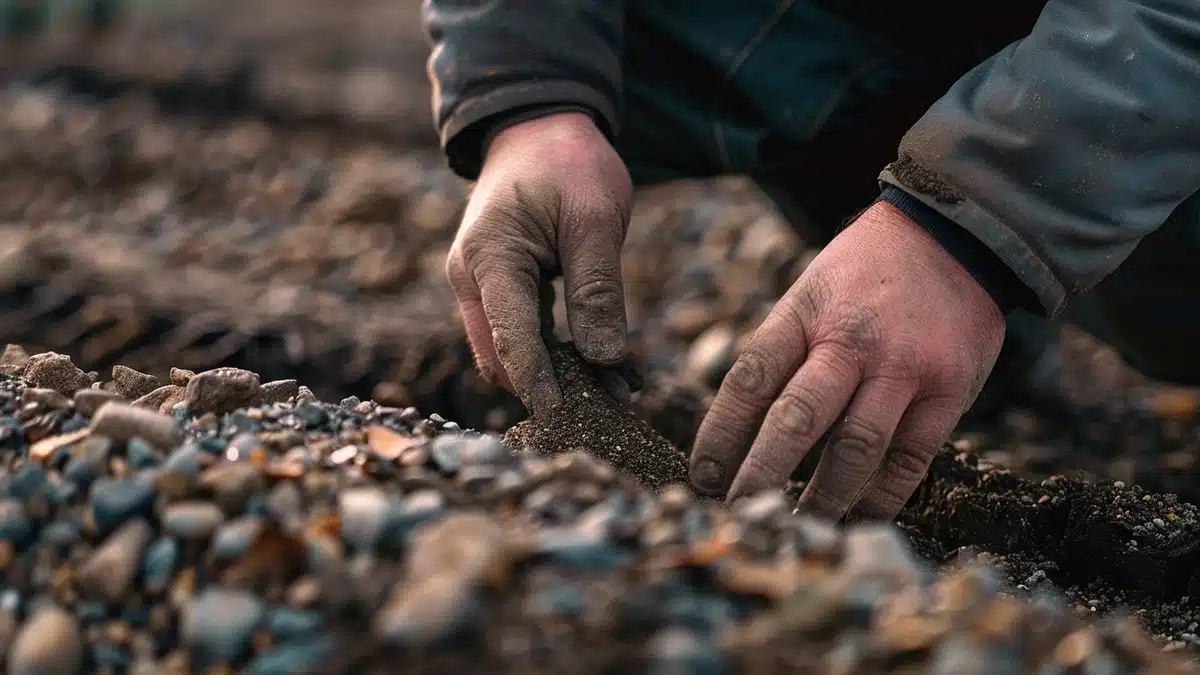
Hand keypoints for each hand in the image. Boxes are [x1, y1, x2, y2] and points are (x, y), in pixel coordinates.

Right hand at [446, 112, 633, 412]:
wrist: (540, 127)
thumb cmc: (567, 163)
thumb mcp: (595, 219)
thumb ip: (597, 290)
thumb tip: (605, 360)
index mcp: (489, 260)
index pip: (510, 340)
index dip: (539, 385)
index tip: (568, 421)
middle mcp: (473, 279)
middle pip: (504, 356)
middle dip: (552, 388)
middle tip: (611, 413)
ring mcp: (482, 285)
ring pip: (514, 350)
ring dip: (560, 374)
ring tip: (621, 392)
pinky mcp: (501, 288)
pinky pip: (524, 332)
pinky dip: (560, 352)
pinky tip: (607, 367)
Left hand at [688, 202, 1005, 520]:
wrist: (955, 234)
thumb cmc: (865, 274)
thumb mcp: (810, 289)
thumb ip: (783, 351)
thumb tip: (742, 430)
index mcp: (805, 312)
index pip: (750, 379)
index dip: (721, 434)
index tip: (703, 477)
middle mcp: (851, 341)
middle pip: (796, 418)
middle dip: (761, 473)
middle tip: (739, 514)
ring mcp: (903, 367)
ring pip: (855, 447)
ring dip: (822, 497)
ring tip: (799, 528)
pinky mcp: (948, 391)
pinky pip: (910, 459)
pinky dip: (881, 497)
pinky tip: (857, 517)